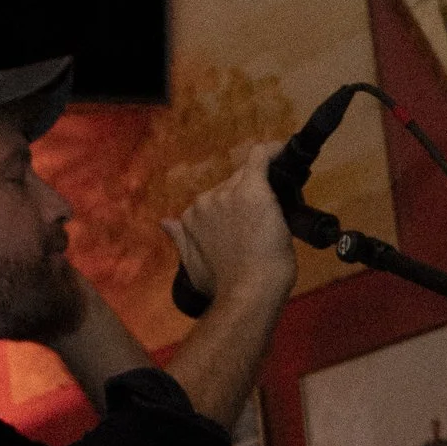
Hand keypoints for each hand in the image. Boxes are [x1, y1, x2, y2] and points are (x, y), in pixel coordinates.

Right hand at [163, 143, 298, 317]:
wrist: (248, 294)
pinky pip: (261, 157)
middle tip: (267, 216)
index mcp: (190, 218)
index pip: (214, 201)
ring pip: (248, 176)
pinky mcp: (252, 190)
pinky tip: (282, 151)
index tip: (248, 218)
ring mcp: (227, 195)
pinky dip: (272, 151)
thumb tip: (165, 222)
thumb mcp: (193, 267)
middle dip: (247, 197)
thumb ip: (181, 241)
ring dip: (262, 186)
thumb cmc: (224, 288)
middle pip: (230, 185)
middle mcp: (204, 202)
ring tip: (277, 204)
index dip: (233, 208)